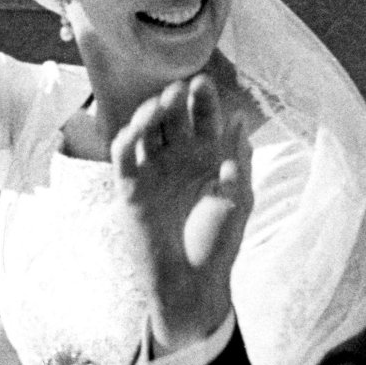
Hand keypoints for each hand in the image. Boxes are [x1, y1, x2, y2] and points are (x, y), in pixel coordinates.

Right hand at [112, 76, 252, 355]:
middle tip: (180, 86)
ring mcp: (153, 171)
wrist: (193, 282)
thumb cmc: (220, 244)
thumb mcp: (238, 200)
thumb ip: (239, 160)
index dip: (203, 100)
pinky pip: (124, 156)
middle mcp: (177, 159)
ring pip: (146, 130)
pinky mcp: (131, 188)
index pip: (203, 118)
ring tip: (161, 102)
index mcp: (206, 158)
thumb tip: (241, 119)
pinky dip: (128, 138)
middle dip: (176, 100)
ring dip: (150, 113)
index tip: (203, 82)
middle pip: (173, 118)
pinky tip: (138, 127)